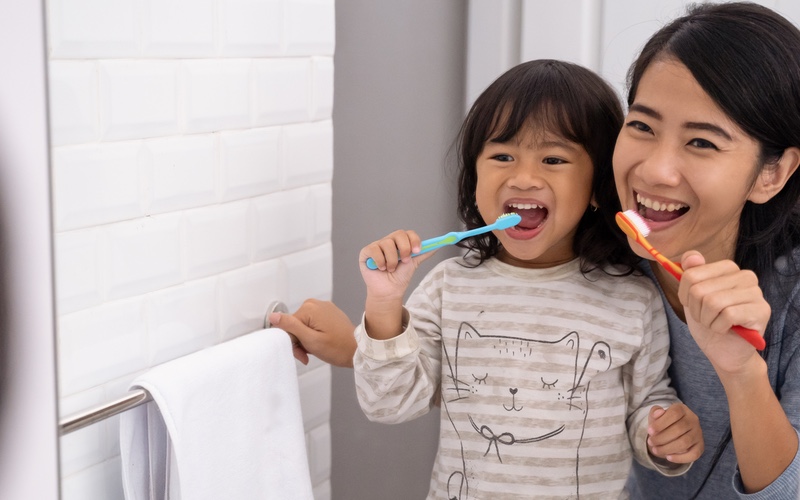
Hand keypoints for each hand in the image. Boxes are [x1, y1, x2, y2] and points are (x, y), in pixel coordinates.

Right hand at [268, 299, 355, 366]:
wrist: (358, 350)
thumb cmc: (338, 348)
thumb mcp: (310, 340)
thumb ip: (290, 326)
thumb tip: (273, 316)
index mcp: (309, 308)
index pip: (287, 326)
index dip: (292, 342)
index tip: (301, 353)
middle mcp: (314, 303)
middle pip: (294, 325)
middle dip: (298, 342)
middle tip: (307, 354)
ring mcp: (322, 307)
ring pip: (302, 325)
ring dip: (305, 340)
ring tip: (314, 350)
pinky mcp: (327, 313)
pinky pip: (311, 324)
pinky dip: (312, 335)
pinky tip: (319, 343)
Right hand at [359, 229, 434, 301]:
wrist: (389, 291)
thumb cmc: (400, 277)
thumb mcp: (414, 263)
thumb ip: (424, 253)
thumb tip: (437, 245)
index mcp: (401, 242)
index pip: (408, 233)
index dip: (414, 240)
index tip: (417, 251)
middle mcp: (389, 241)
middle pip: (398, 234)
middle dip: (404, 248)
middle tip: (405, 261)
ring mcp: (377, 246)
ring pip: (387, 244)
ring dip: (392, 260)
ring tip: (390, 269)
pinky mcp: (366, 252)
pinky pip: (375, 250)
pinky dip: (380, 261)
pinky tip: (381, 268)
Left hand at [647, 403, 703, 463]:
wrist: (673, 433)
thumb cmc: (663, 423)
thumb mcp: (656, 415)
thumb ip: (655, 412)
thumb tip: (658, 413)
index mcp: (682, 409)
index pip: (674, 413)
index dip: (661, 423)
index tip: (649, 431)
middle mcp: (693, 420)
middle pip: (679, 429)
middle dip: (661, 438)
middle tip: (650, 442)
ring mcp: (698, 434)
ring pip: (684, 442)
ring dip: (667, 448)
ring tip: (655, 450)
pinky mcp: (700, 446)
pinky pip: (693, 454)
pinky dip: (680, 458)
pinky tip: (668, 457)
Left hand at [678, 251, 768, 373]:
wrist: (725, 351)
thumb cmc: (709, 321)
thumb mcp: (692, 297)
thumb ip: (691, 274)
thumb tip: (692, 256)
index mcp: (728, 268)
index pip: (691, 274)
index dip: (685, 295)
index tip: (693, 304)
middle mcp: (745, 276)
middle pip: (699, 290)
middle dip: (696, 310)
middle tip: (707, 318)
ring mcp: (756, 292)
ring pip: (712, 302)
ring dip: (707, 320)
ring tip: (715, 323)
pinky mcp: (761, 310)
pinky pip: (727, 315)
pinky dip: (718, 327)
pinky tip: (726, 329)